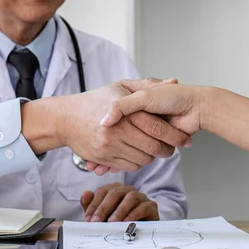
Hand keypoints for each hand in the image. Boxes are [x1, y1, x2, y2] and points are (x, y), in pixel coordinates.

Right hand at [21, 79, 189, 171]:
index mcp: (126, 111)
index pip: (158, 128)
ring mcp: (110, 146)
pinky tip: (139, 154)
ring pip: (143, 159)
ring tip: (156, 150)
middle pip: (153, 148)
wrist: (65, 118)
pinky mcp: (103, 158)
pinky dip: (138, 163)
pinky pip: (129, 166)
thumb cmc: (95, 101)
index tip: (183, 138)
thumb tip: (173, 82)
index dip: (174, 135)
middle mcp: (118, 130)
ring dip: (153, 158)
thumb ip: (147, 85)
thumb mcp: (120, 87)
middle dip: (167, 150)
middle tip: (173, 148)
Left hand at [80, 183, 158, 221]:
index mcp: (115, 190)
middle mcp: (128, 190)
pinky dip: (134, 214)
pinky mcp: (151, 206)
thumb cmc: (119, 223)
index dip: (94, 205)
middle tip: (96, 222)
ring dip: (120, 210)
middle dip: (104, 208)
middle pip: (115, 193)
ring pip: (131, 197)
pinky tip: (126, 222)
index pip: (102, 192)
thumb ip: (92, 206)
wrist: (139, 232)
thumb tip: (85, 193)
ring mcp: (141, 197)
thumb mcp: (103, 216)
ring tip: (111, 222)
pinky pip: (143, 207)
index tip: (88, 219)